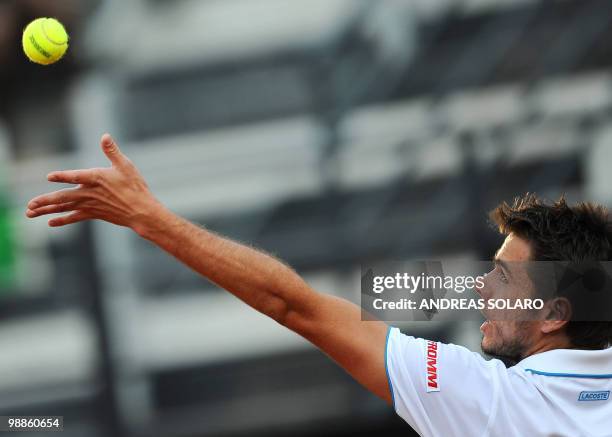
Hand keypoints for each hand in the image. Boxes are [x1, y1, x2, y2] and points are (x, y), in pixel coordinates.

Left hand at [26, 134, 162, 233]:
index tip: (49, 176)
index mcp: (97, 179)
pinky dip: (62, 220)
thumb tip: (105, 136)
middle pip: (63, 198)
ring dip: (47, 210)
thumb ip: (112, 151)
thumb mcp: (126, 166)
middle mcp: (90, 193)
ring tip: (30, 212)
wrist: (141, 211)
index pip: (76, 176)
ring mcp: (91, 205)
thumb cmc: (135, 187)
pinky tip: (50, 222)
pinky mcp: (94, 213)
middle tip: (30, 205)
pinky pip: (74, 217)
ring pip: (65, 207)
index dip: (63, 176)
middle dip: (45, 201)